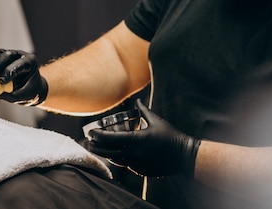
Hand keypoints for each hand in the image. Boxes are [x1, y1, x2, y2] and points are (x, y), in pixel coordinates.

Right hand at [0, 49, 47, 105]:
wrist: (29, 86)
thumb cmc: (29, 90)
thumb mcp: (24, 96)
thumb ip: (12, 96)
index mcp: (30, 62)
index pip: (19, 65)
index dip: (8, 73)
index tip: (1, 82)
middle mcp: (20, 55)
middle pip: (7, 55)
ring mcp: (9, 54)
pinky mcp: (1, 56)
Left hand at [86, 99, 200, 177]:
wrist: (183, 156)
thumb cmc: (170, 136)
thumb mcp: (155, 121)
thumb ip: (143, 110)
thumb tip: (137, 101)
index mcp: (134, 141)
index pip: (110, 139)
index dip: (98, 135)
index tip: (91, 132)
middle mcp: (132, 154)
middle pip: (108, 152)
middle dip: (96, 146)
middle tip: (88, 141)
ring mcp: (136, 164)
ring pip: (115, 160)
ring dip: (105, 153)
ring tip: (97, 147)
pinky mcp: (140, 171)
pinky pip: (125, 164)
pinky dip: (117, 158)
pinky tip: (114, 154)